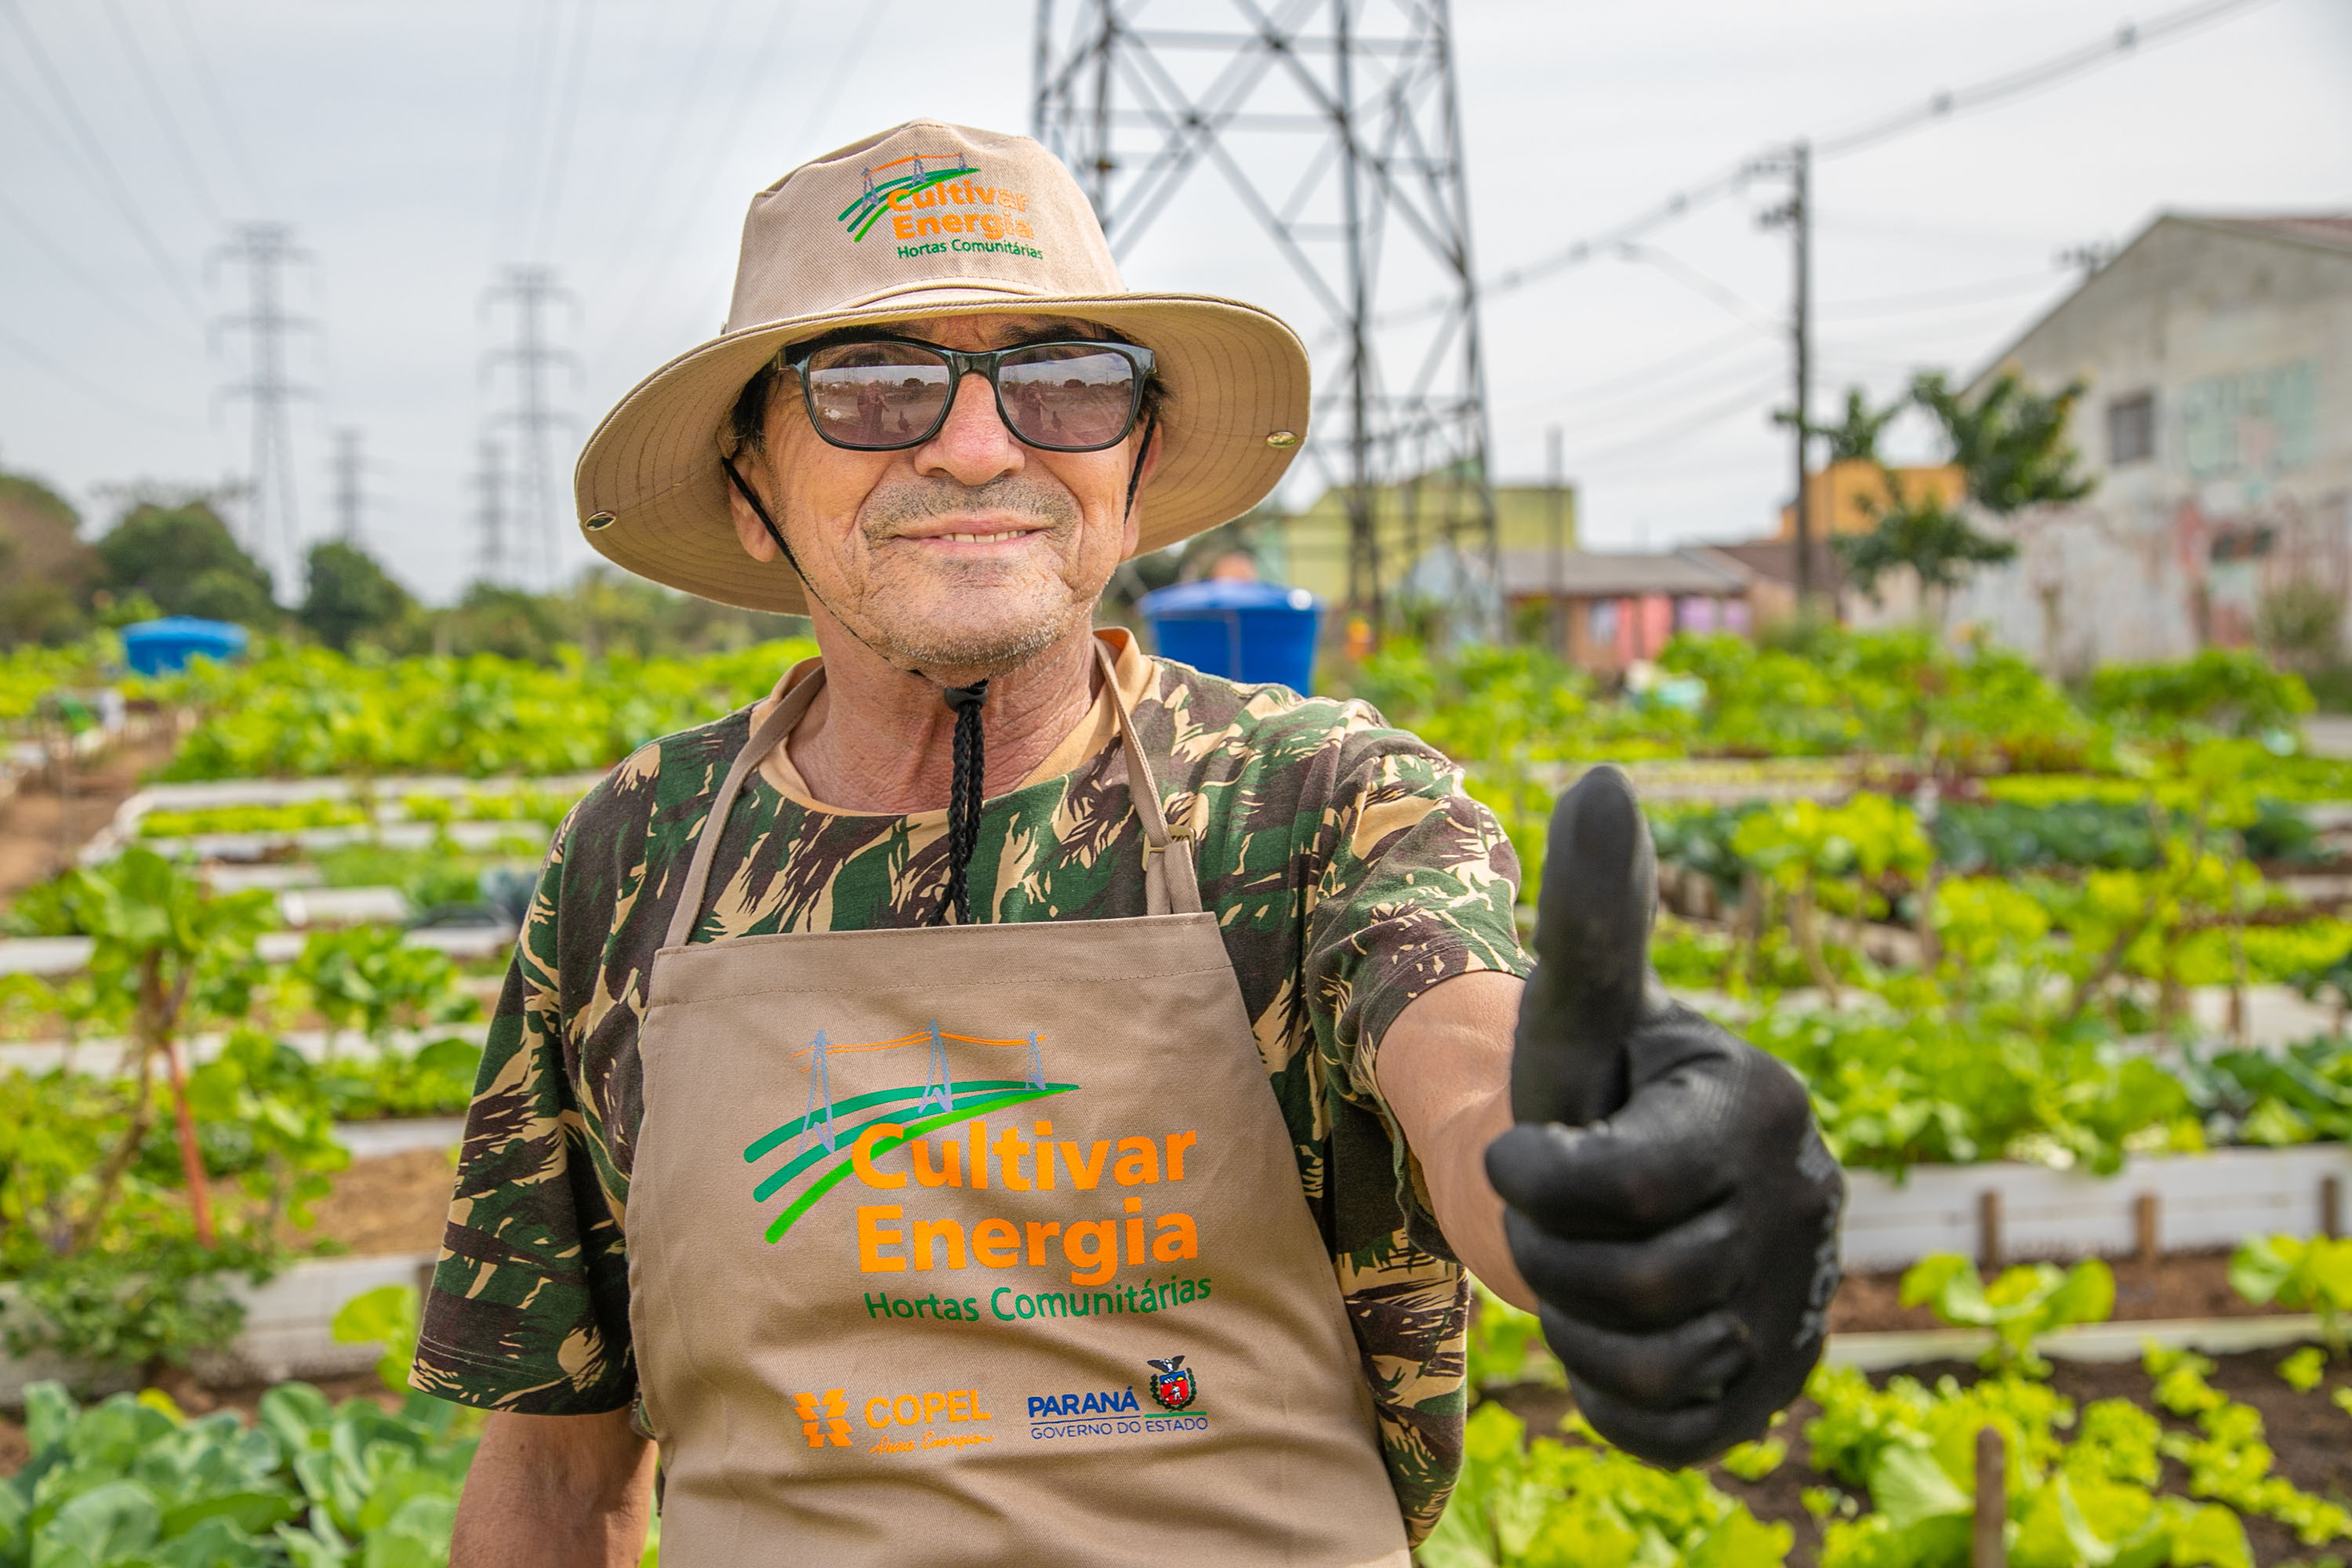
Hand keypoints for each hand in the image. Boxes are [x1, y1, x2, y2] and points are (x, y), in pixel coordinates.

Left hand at [1484, 766, 1843, 1467]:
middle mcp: (1808, 1202)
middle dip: (1548, 1251)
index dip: (1535, 1180)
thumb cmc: (1584, 1087)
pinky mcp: (1782, 1386)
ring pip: (1646, 1362)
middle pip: (1624, 1280)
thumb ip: (1592, 912)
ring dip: (1575, 1324)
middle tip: (1554, 1213)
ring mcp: (1804, 1302)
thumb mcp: (1576, 1010)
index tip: (1514, 1152)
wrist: (1612, 1189)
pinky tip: (1616, 1337)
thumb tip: (1605, 775)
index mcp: (1760, 1104)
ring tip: (1587, 1264)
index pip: (1620, 1185)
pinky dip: (1617, 1399)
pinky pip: (1674, 1430)